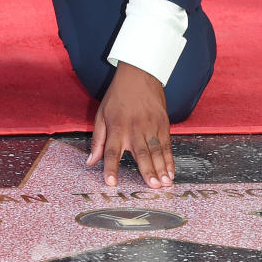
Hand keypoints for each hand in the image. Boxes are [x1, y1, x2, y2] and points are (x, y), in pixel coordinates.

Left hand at [86, 62, 174, 188]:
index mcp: (116, 127)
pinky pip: (166, 145)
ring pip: (156, 150)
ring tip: (165, 184)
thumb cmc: (117, 96)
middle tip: (153, 186)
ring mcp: (151, 126)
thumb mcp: (101, 115)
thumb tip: (90, 162)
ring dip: (161, 168)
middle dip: (147, 171)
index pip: (112, 151)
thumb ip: (97, 140)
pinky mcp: (163, 123)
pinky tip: (171, 172)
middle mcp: (134, 128)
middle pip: (141, 153)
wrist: (139, 74)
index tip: (111, 182)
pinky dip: (169, 159)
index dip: (110, 167)